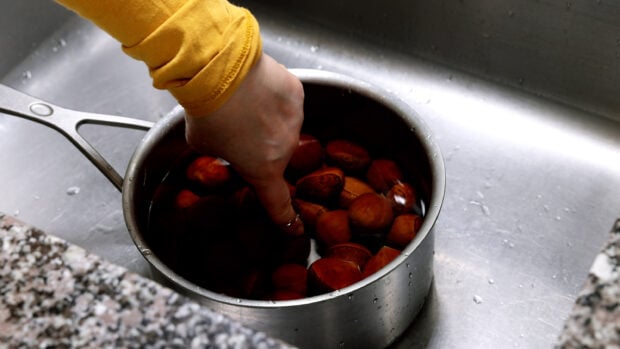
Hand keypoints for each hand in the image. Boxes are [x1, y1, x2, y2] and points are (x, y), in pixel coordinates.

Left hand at [185, 53, 304, 234]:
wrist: (220, 69)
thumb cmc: (207, 111)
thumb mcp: (205, 145)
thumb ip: (222, 153)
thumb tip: (225, 147)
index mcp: (263, 169)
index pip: (278, 203)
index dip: (285, 219)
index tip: (294, 228)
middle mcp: (285, 149)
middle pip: (276, 154)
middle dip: (260, 146)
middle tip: (238, 129)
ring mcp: (295, 120)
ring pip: (283, 126)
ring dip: (267, 120)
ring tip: (243, 103)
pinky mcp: (296, 94)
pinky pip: (287, 101)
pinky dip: (274, 97)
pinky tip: (255, 88)